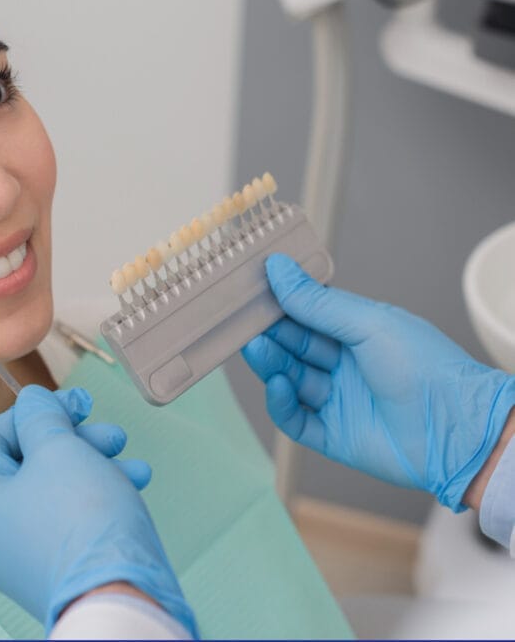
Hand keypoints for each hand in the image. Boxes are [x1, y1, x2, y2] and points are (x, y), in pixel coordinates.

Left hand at [0, 385, 196, 636]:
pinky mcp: (57, 560)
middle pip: (25, 459)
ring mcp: (25, 549)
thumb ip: (40, 417)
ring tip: (125, 449)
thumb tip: (32, 401)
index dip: (26, 413)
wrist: (119, 593)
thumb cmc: (81, 520)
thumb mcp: (58, 450)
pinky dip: (100, 487)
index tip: (67, 404)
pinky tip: (135, 477)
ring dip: (93, 456)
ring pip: (55, 483)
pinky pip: (71, 511)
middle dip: (70, 434)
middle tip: (103, 426)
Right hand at [242, 254, 514, 511]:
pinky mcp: (332, 435)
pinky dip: (282, 403)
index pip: (307, 315)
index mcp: (356, 334)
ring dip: (271, 364)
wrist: (458, 431)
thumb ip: (317, 302)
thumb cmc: (425, 367)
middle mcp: (344, 366)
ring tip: (256, 348)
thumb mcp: (368, 324)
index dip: (281, 304)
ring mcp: (337, 401)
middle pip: (294, 347)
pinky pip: (296, 419)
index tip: (253, 291)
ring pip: (291, 379)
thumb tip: (278, 268)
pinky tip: (278, 385)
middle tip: (245, 322)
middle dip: (270, 334)